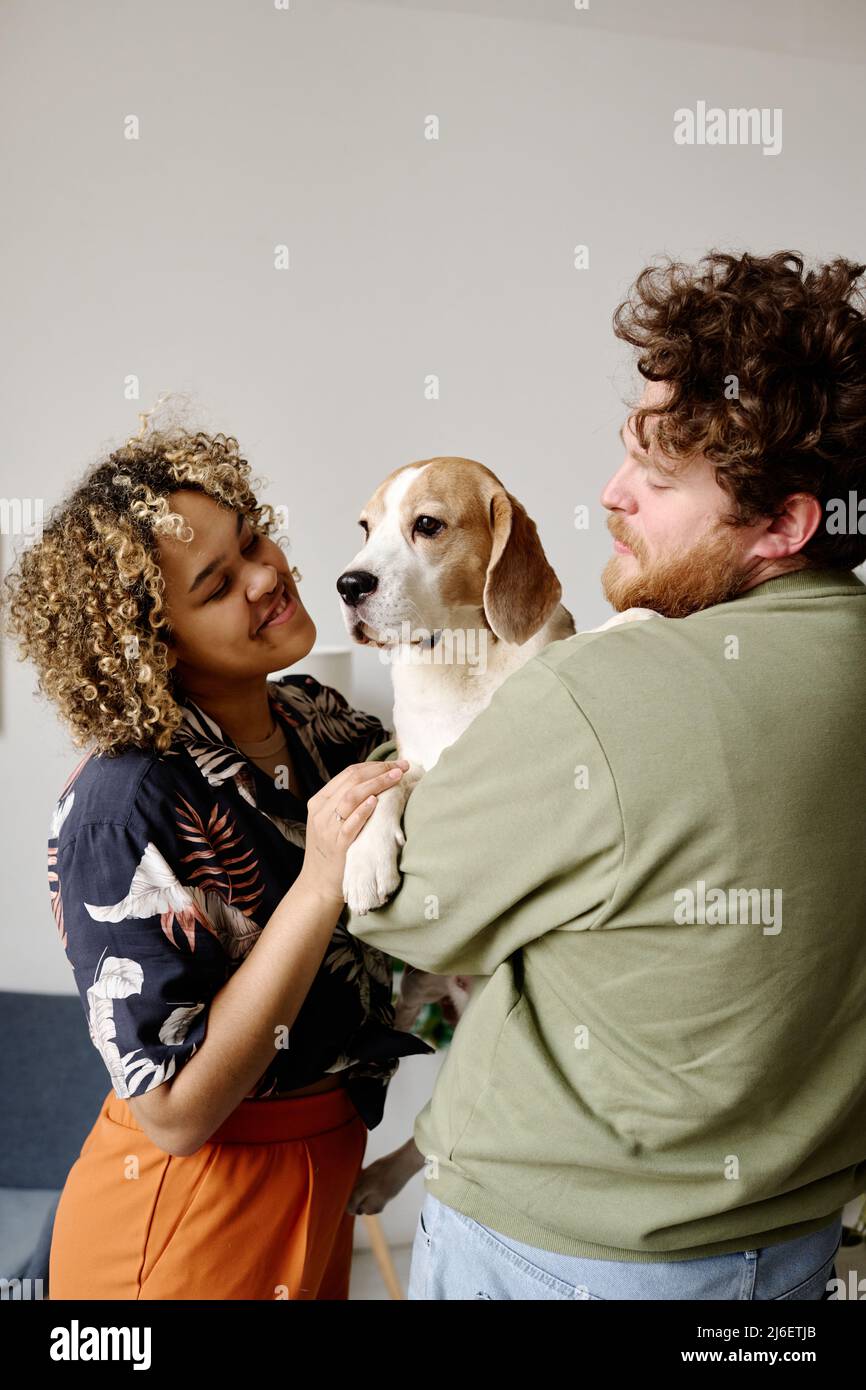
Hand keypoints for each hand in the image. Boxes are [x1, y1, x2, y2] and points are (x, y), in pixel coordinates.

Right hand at [298, 759, 409, 905]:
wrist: (317, 886)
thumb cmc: (331, 852)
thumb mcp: (330, 823)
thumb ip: (345, 804)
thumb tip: (376, 784)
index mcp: (319, 802)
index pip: (348, 774)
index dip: (374, 765)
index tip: (395, 763)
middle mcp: (321, 812)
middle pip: (352, 781)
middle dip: (379, 770)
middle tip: (402, 766)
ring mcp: (327, 828)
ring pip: (351, 796)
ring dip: (376, 784)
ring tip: (396, 777)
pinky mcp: (337, 845)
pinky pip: (350, 823)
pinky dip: (363, 810)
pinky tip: (376, 801)